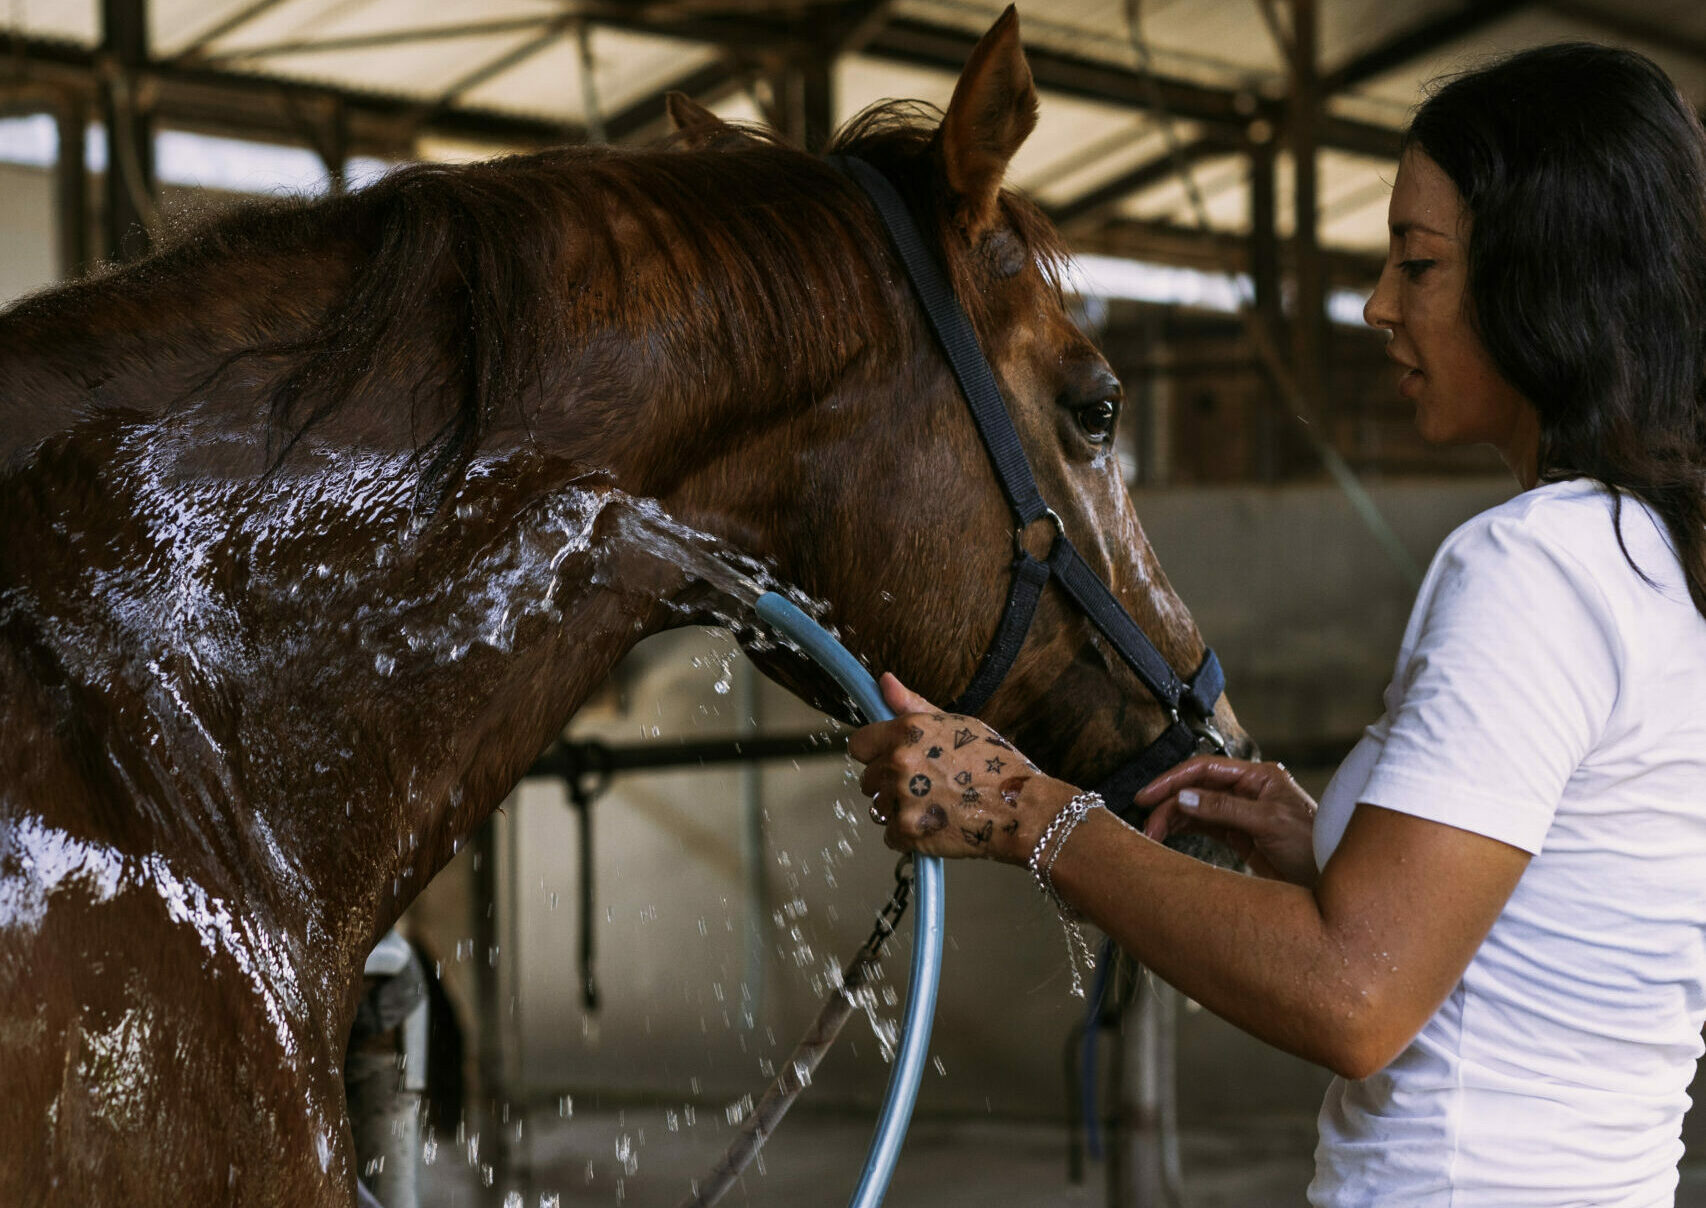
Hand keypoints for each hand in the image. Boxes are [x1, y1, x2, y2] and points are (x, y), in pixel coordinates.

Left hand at [847, 673, 1059, 862]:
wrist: (1019, 808)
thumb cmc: (994, 764)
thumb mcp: (955, 723)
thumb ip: (912, 705)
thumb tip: (884, 682)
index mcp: (906, 732)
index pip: (858, 744)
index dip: (873, 753)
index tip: (888, 759)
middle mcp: (898, 763)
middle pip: (868, 779)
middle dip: (889, 783)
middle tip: (924, 785)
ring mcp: (901, 799)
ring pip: (879, 808)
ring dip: (899, 810)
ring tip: (933, 805)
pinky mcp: (908, 831)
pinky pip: (891, 835)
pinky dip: (908, 835)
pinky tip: (934, 824)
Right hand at [1135, 756, 1319, 886]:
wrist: (1334, 884)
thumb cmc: (1315, 846)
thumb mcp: (1270, 823)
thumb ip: (1225, 809)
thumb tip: (1183, 798)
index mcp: (1259, 777)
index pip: (1205, 770)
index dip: (1172, 780)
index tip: (1147, 795)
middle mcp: (1248, 791)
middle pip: (1196, 789)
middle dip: (1169, 804)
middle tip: (1148, 825)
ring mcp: (1243, 813)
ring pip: (1197, 809)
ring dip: (1173, 819)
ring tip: (1152, 835)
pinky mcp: (1240, 836)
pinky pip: (1204, 827)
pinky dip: (1184, 830)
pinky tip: (1168, 836)